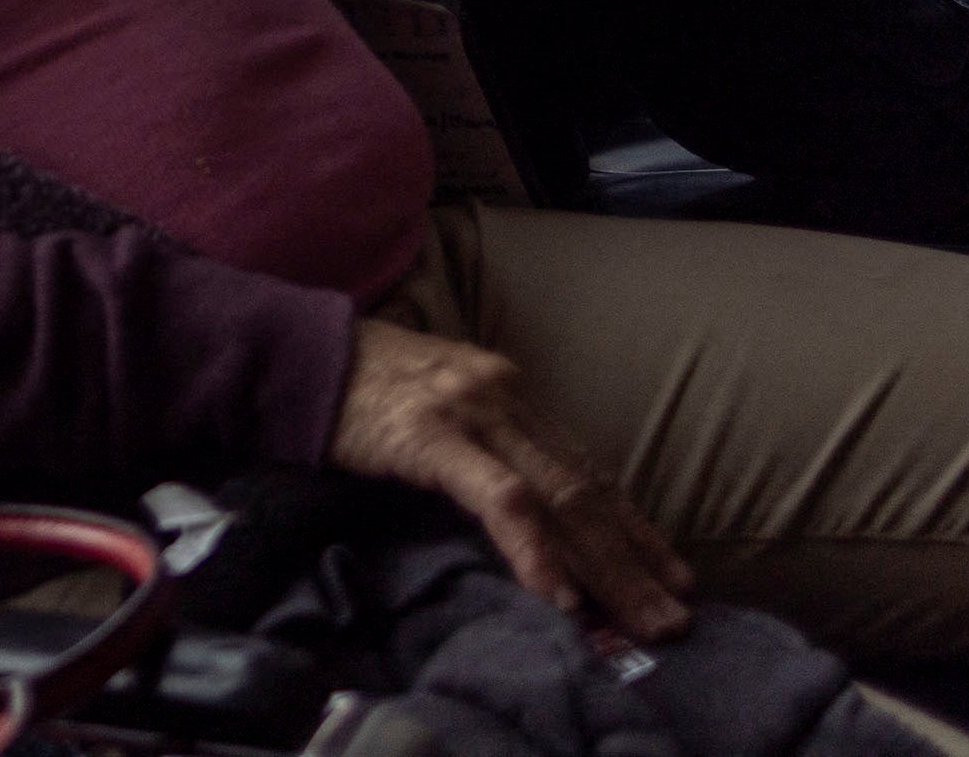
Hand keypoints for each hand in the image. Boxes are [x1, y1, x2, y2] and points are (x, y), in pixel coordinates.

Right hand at [329, 319, 693, 641]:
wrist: (292, 351)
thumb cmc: (356, 388)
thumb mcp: (436, 411)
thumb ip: (480, 446)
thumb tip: (523, 507)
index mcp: (508, 392)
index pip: (585, 467)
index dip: (633, 524)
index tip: (672, 574)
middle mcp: (504, 397)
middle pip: (585, 489)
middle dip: (635, 559)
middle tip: (676, 616)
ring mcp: (471, 413)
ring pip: (560, 498)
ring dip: (607, 566)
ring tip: (639, 617)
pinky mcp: (432, 436)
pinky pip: (500, 499)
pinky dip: (536, 549)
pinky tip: (560, 595)